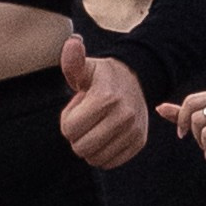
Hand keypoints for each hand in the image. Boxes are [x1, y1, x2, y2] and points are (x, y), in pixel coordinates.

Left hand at [58, 33, 147, 168]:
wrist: (135, 81)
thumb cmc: (102, 78)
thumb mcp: (85, 68)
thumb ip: (73, 61)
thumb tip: (72, 42)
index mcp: (106, 97)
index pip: (70, 129)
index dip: (67, 121)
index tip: (77, 109)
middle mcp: (123, 115)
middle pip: (81, 147)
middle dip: (77, 136)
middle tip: (85, 121)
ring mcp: (133, 130)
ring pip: (95, 159)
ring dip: (90, 147)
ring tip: (96, 127)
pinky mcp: (138, 142)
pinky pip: (110, 163)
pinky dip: (103, 154)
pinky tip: (105, 137)